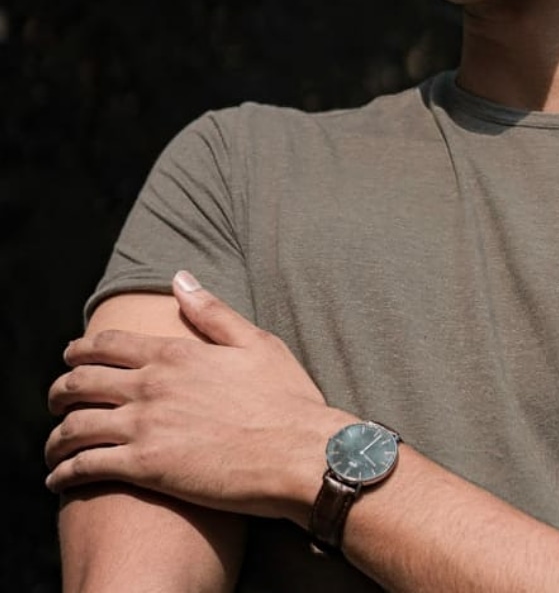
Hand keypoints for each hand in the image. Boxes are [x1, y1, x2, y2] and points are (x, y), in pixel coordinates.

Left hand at [45, 272, 346, 522]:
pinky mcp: (145, 469)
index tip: (72, 357)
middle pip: (80, 382)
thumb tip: (180, 278)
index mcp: (177, 353)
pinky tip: (60, 480)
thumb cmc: (286, 398)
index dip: (82, 350)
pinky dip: (62, 473)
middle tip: (58, 400)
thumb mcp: (257, 342)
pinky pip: (83, 467)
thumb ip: (213, 312)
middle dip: (59, 390)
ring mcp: (145, 427)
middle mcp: (152, 385)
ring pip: (73, 426)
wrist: (300, 452)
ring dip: (56, 436)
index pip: (108, 345)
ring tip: (56, 446)